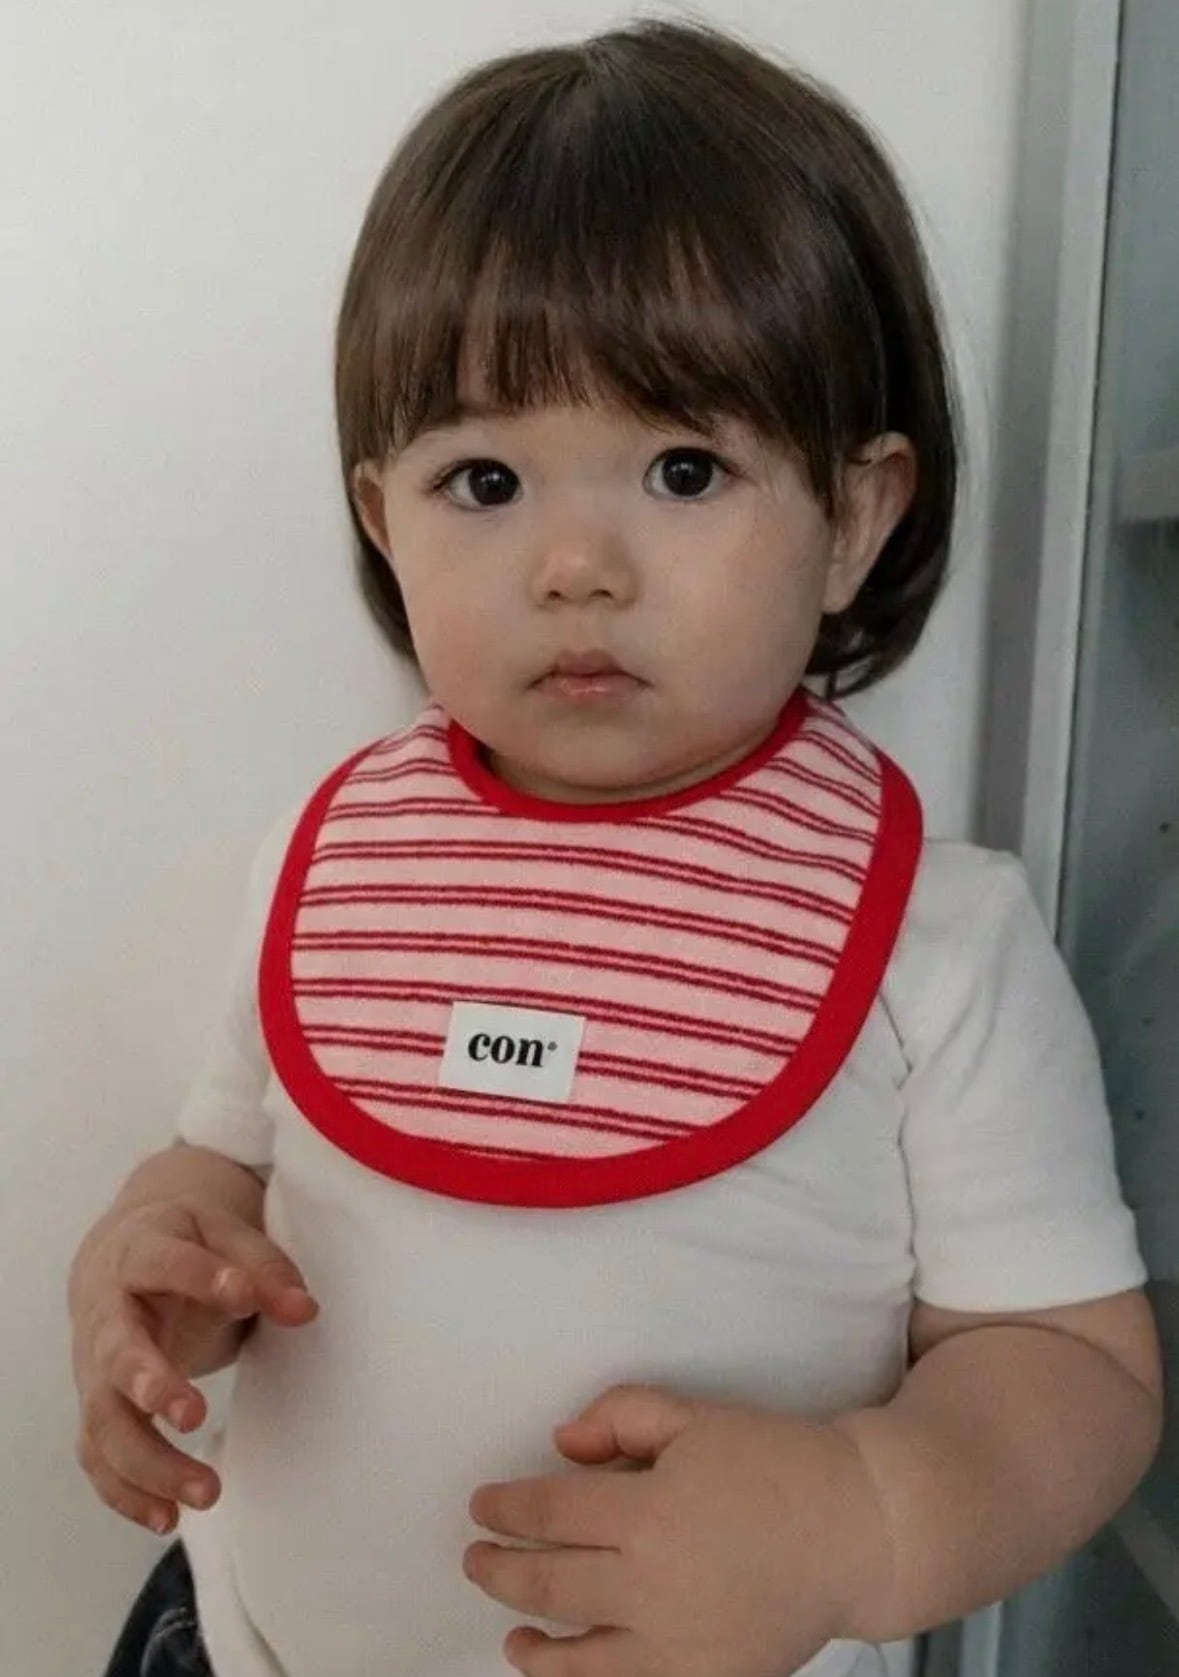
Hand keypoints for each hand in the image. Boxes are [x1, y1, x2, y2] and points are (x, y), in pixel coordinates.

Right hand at [69, 1196, 317, 1534]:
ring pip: (104, 1420)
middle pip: (116, 1352)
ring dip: (149, 1462)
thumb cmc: (184, 1243)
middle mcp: (107, 1313)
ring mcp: (94, 1367)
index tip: (243, 1294)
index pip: (164, 1263)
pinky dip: (125, 1493)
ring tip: (207, 1493)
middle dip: (150, 1383)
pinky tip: (167, 1519)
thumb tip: (304, 1311)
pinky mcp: (98, 1406)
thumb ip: (265, 1268)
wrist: (120, 1256)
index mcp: (139, 1252)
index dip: (201, 1277)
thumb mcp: (225, 1233)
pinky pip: (97, 1456)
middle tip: (194, 1414)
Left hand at [465, 1384, 888, 1676]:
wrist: (858, 1527)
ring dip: (533, 1645)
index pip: (550, 1512)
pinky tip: (570, 1672)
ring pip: (579, 1658)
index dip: (506, 1508)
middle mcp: (655, 1586)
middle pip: (549, 1583)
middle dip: (499, 1570)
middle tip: (475, 1558)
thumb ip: (620, 1416)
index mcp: (649, 1511)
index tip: (482, 1505)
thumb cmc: (775, 1461)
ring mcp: (680, 1645)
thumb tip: (561, 1447)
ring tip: (512, 1633)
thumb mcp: (694, 1416)